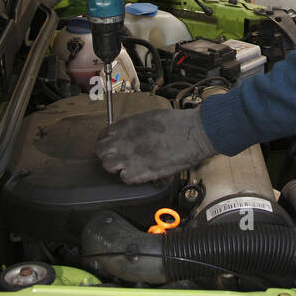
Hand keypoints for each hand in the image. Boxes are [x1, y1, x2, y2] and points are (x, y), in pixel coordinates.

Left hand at [96, 107, 215, 183]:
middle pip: (101, 151)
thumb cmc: (178, 124)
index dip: (107, 141)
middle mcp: (124, 140)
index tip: (112, 145)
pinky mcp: (141, 171)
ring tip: (128, 166)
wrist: (194, 133)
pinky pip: (125, 178)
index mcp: (127, 125)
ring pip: (108, 166)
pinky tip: (140, 173)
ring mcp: (130, 156)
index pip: (103, 135)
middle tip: (118, 158)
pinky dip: (131, 177)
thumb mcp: (150, 117)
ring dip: (116, 167)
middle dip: (108, 155)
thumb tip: (129, 133)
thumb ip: (135, 126)